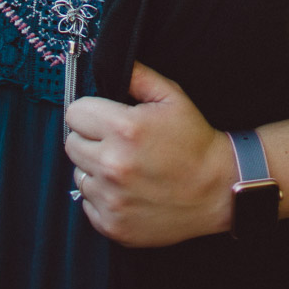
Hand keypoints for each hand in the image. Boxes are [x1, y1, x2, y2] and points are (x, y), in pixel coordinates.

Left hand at [65, 61, 233, 246]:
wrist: (217, 191)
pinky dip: (102, 196)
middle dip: (90, 138)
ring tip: (124, 166)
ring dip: (95, 169)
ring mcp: (111, 199)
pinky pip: (88, 203)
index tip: (104, 117)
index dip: (89, 111)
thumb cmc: (195, 143)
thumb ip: (138, 75)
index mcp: (124, 129)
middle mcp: (112, 165)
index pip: (74, 113)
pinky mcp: (113, 225)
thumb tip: (113, 64)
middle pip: (71, 144)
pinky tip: (126, 189)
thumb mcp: (172, 97)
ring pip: (78, 174)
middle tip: (115, 141)